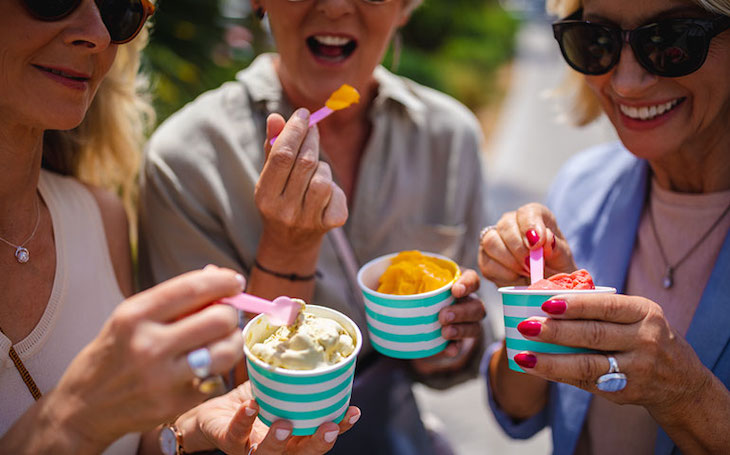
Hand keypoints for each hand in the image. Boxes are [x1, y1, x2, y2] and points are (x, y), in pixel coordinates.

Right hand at [48, 267, 245, 448]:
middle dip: (231, 315)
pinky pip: (215, 379)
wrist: (85, 405)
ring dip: (233, 342)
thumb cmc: (116, 352)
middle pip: (218, 320)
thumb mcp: (133, 317)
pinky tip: (202, 369)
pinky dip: (215, 371)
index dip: (223, 282)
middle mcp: (148, 345)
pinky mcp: (174, 404)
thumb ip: (175, 298)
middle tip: (227, 317)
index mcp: (135, 315)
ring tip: (224, 340)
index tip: (236, 282)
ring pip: (225, 352)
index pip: (193, 288)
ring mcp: (161, 378)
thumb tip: (219, 276)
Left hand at [183, 381, 360, 453]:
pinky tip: (252, 406)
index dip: (340, 426)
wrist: (211, 414)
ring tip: (284, 424)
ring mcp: (251, 447)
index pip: (320, 434)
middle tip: (327, 427)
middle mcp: (276, 446)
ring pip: (269, 454)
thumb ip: (293, 372)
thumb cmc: (249, 400)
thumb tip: (308, 330)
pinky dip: (244, 421)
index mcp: (293, 434)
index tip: (353, 411)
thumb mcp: (276, 386)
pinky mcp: (227, 440)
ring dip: (278, 441)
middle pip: (301, 453)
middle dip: (317, 443)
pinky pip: (236, 434)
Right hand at [255, 110, 347, 256]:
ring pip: (324, 178)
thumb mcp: (270, 177)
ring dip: (321, 167)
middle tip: (313, 127)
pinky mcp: (330, 224)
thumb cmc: (280, 199)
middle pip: (305, 163)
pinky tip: (323, 193)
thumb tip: (276, 117)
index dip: (295, 130)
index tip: (303, 114)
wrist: (290, 243)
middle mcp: (284, 211)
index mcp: (264, 196)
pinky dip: (333, 187)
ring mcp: (308, 220)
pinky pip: (337, 193)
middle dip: (311, 139)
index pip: (282, 155)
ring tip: (313, 171)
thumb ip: (272, 147)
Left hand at [411, 269, 485, 374]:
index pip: (472, 279)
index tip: (454, 290)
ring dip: (461, 329)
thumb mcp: (415, 282)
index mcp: (459, 283)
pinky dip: (455, 347)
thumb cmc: (419, 292)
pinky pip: (463, 344)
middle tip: (442, 316)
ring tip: (444, 333)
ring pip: (475, 325)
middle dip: (461, 312)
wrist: (419, 314)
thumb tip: (370, 286)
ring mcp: (467, 321)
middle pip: (476, 306)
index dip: (467, 284)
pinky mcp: (460, 337)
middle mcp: (468, 301)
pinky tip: (447, 350)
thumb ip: (404, 281)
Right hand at [478, 203, 576, 286]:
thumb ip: (557, 247)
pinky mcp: (486, 259)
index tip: (537, 244)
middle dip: (519, 248)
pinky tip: (516, 277)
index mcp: (534, 216)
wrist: (545, 286)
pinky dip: (503, 274)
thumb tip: (546, 238)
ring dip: (510, 261)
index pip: (527, 212)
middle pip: (505, 225)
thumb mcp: (563, 259)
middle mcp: (511, 222)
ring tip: (526, 271)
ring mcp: (495, 239)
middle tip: (531, 265)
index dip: (530, 226)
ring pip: (490, 242)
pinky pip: (487, 263)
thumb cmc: (556, 267)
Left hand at [512, 293, 711, 416]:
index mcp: (643, 312)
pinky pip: (585, 382)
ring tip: (523, 354)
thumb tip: (547, 300)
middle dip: (556, 331)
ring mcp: (636, 369)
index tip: (545, 303)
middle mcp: (644, 340)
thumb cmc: (643, 336)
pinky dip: (558, 374)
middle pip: (594, 335)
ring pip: (587, 364)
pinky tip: (536, 367)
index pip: (607, 306)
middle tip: (526, 326)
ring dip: (551, 360)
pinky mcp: (624, 391)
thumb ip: (602, 309)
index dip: (575, 305)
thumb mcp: (635, 316)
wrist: (680, 381)